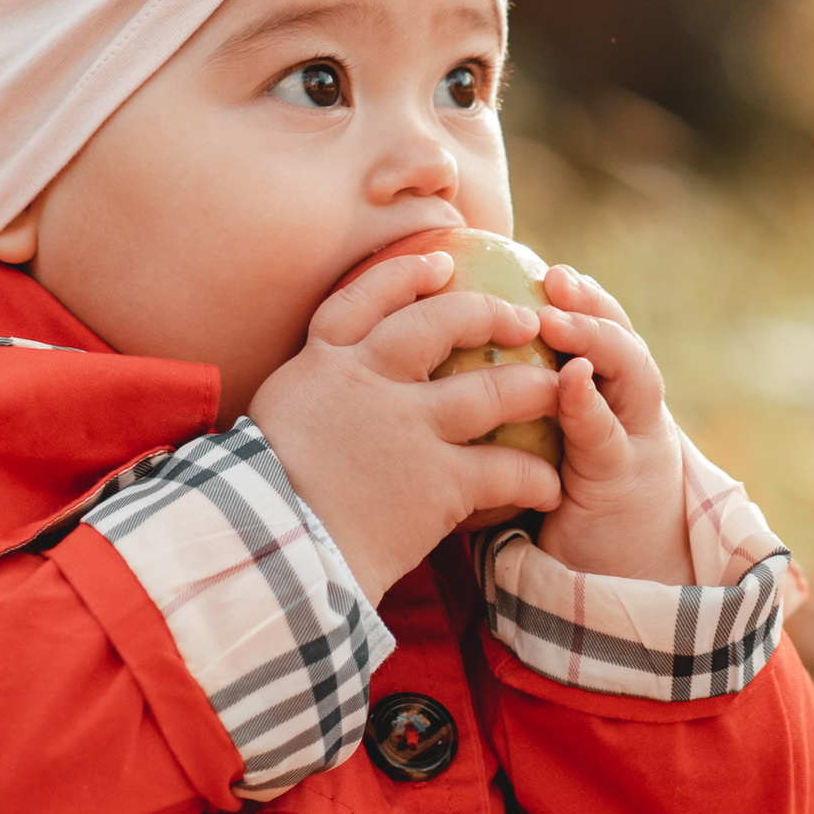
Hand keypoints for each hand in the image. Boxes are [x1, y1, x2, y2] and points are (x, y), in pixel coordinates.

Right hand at [248, 249, 557, 604]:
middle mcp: (370, 381)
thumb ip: (312, 401)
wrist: (266, 549)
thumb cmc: (256, 500)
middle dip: (488, 315)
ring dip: (533, 390)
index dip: (407, 275)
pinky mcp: (440, 479)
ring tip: (557, 391)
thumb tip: (324, 404)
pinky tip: (549, 487)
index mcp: (322, 364)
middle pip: (441, 325)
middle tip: (522, 321)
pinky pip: (506, 468)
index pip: (364, 299)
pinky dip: (535, 477)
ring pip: (491, 390)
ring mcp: (410, 426)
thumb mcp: (274, 423)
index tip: (441, 264)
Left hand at [525, 267, 690, 583]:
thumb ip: (514, 408)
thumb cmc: (564, 506)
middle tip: (554, 279)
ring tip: (559, 321)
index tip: (540, 266)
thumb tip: (436, 362)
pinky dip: (590, 406)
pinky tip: (570, 382)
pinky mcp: (622, 481)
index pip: (594, 329)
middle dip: (591, 305)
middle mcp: (630, 406)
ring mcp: (634, 440)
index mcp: (608, 392)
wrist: (619, 579)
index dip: (576, 296)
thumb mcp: (539, 448)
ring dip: (597, 341)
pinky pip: (607, 438)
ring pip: (630, 375)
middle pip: (618, 337)